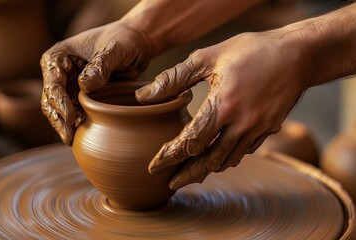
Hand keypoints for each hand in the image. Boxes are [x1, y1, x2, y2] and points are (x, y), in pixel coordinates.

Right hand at [41, 21, 152, 144]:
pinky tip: (84, 135)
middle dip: (58, 120)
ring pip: (60, 111)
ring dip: (66, 126)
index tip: (71, 117)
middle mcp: (59, 73)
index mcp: (59, 57)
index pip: (53, 83)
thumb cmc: (124, 40)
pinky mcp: (81, 98)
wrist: (137, 43)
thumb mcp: (114, 49)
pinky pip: (75, 114)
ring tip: (74, 140)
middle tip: (69, 138)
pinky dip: (77, 125)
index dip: (59, 102)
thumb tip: (85, 85)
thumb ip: (100, 65)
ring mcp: (69, 86)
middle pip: (51, 101)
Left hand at [136, 30, 307, 189]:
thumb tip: (144, 96)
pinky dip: (227, 157)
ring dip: (206, 170)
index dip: (169, 156)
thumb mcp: (207, 57)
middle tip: (170, 184)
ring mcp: (258, 129)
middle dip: (187, 174)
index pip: (190, 141)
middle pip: (208, 160)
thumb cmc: (250, 50)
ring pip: (227, 160)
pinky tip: (217, 157)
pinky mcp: (269, 130)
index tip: (153, 166)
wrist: (297, 53)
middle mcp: (241, 123)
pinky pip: (244, 151)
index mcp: (223, 105)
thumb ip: (174, 78)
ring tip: (190, 175)